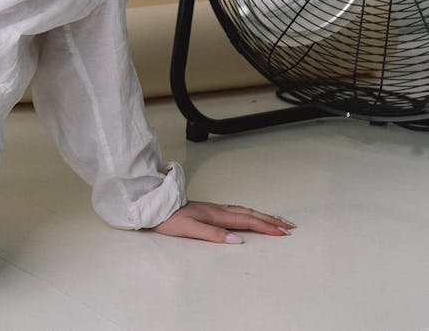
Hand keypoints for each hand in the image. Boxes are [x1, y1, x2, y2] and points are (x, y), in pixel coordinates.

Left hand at [151, 200, 295, 244]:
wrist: (158, 206)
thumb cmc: (172, 218)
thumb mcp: (191, 229)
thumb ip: (214, 235)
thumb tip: (237, 241)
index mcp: (218, 214)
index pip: (248, 220)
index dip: (267, 226)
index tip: (283, 232)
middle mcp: (220, 210)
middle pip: (251, 214)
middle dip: (271, 220)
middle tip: (289, 226)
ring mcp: (216, 210)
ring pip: (246, 211)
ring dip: (263, 216)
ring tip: (277, 220)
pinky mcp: (211, 211)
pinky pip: (238, 212)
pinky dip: (250, 214)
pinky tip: (251, 217)